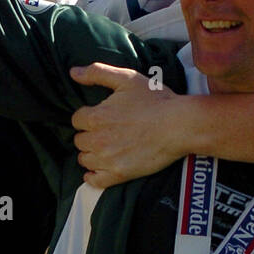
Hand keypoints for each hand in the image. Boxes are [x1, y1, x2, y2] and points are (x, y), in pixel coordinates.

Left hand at [69, 63, 180, 186]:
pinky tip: (99, 170)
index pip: (77, 120)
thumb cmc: (156, 100)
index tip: (101, 117)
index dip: (88, 117)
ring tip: (105, 149)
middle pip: (79, 140)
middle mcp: (97, 139)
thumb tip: (73, 72)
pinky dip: (93, 177)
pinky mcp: (119, 174)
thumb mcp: (127, 79)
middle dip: (89, 135)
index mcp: (96, 116)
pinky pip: (94, 181)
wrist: (180, 125)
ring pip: (85, 159)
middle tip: (105, 132)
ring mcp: (107, 159)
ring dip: (91, 154)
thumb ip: (98, 72)